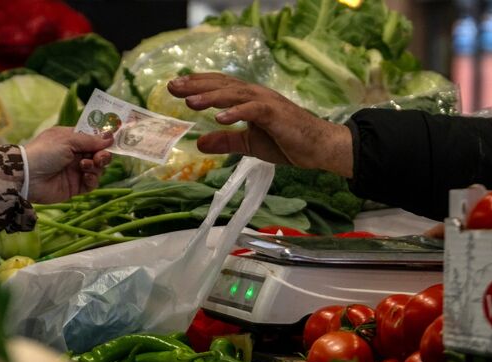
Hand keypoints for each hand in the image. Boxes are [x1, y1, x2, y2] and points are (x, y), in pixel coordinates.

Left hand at [22, 127, 114, 203]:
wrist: (28, 177)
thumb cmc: (45, 152)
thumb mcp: (68, 140)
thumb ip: (90, 140)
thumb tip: (110, 136)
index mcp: (71, 139)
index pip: (92, 138)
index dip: (103, 139)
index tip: (113, 140)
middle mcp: (75, 154)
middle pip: (98, 154)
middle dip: (102, 155)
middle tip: (100, 157)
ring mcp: (76, 171)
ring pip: (97, 169)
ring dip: (96, 166)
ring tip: (85, 166)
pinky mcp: (76, 187)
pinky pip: (92, 183)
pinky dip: (92, 179)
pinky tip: (85, 176)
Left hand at [168, 73, 354, 177]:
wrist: (319, 147)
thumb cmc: (288, 142)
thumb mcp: (250, 144)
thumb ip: (226, 141)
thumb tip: (200, 142)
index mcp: (249, 99)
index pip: (219, 87)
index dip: (197, 85)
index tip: (175, 87)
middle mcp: (255, 95)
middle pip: (222, 85)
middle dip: (196, 86)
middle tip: (172, 87)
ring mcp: (266, 102)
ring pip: (234, 94)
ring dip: (211, 97)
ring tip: (190, 102)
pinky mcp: (276, 114)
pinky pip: (253, 110)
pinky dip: (237, 112)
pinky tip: (220, 117)